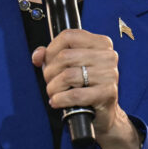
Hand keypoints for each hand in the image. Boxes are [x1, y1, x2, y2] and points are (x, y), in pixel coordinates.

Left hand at [32, 29, 140, 148]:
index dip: (51, 49)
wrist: (103, 112)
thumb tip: (38, 55)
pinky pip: (76, 95)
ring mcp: (110, 74)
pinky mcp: (108, 93)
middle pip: (65, 56)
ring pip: (68, 75)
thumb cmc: (86, 86)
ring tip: (53, 93)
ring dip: (54, 87)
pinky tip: (57, 101)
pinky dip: (61, 99)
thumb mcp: (69, 66)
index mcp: (101, 43)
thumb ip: (51, 56)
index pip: (68, 36)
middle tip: (50, 81)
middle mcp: (108, 56)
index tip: (47, 61)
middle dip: (50, 71)